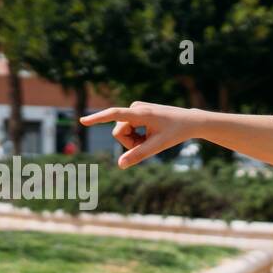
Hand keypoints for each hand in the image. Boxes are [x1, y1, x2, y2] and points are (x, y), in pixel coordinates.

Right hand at [80, 101, 195, 168]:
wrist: (189, 121)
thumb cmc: (176, 132)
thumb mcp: (158, 146)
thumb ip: (139, 155)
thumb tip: (120, 165)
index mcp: (140, 113)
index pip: (114, 115)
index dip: (98, 119)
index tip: (82, 121)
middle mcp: (135, 107)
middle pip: (118, 132)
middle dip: (129, 143)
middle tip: (148, 145)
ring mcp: (135, 109)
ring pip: (122, 131)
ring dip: (134, 140)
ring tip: (151, 139)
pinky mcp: (136, 111)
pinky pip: (127, 128)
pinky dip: (136, 136)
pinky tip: (150, 135)